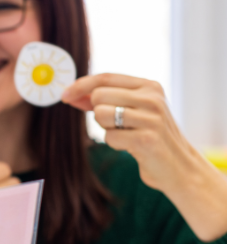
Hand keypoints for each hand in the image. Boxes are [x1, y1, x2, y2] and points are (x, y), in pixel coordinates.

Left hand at [63, 73, 226, 240]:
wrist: (178, 166)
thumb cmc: (148, 136)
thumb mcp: (132, 111)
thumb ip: (106, 99)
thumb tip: (72, 94)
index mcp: (149, 86)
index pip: (106, 77)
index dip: (81, 85)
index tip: (64, 95)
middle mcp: (152, 97)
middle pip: (99, 96)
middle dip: (97, 113)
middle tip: (116, 125)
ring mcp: (151, 117)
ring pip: (101, 115)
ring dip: (107, 129)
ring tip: (127, 134)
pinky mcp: (146, 139)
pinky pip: (109, 137)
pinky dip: (115, 143)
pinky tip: (132, 146)